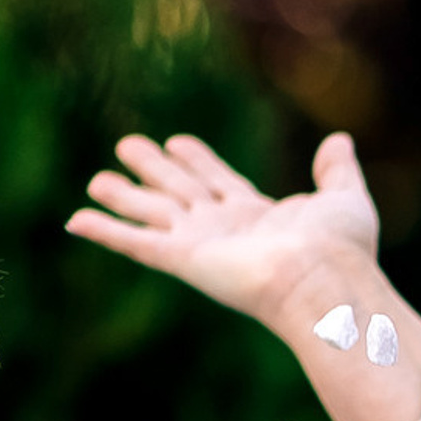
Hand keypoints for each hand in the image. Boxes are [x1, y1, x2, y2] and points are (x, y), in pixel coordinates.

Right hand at [65, 130, 420, 420]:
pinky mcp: (182, 260)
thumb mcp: (346, 197)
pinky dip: (103, 231)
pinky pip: (133, 242)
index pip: (220, 182)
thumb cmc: (341, 248)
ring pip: (152, 212)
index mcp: (259, 216)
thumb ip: (338, 170)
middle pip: (181, 192)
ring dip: (124, 196)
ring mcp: (201, 245)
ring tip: (96, 179)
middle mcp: (225, 230)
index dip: (199, 161)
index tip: (178, 141)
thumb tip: (339, 140)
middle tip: (128, 145)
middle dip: (156, 169)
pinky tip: (74, 221)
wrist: (325, 280)